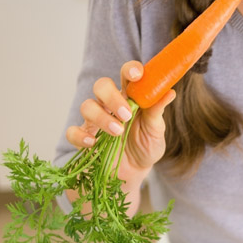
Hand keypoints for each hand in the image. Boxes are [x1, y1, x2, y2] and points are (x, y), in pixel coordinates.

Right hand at [66, 60, 175, 174]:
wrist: (135, 172)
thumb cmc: (147, 145)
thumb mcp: (156, 130)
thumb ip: (158, 111)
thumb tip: (170, 91)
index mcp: (130, 97)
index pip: (126, 75)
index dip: (130, 70)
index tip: (136, 74)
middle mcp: (110, 105)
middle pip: (101, 85)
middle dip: (112, 96)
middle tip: (127, 114)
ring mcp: (95, 121)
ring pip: (87, 106)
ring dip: (101, 117)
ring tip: (118, 132)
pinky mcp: (84, 138)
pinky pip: (73, 132)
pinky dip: (80, 136)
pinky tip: (93, 143)